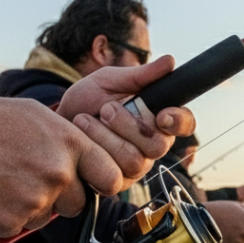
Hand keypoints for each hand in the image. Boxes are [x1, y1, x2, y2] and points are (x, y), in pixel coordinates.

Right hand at [0, 85, 117, 236]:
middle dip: (61, 197)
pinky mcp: (12, 222)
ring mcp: (36, 200)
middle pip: (79, 204)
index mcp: (70, 144)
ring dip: (31, 206)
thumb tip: (89, 158)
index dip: (102, 184)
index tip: (92, 184)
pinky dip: (7, 215)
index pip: (111, 177)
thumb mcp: (36, 116)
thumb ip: (67, 139)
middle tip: (30, 178)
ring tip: (5, 179)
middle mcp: (58, 173)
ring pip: (47, 216)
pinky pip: (20, 226)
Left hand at [57, 55, 195, 188]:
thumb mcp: (110, 80)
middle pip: (159, 145)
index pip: (185, 123)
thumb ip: (140, 74)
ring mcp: (136, 166)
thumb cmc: (87, 100)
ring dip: (106, 136)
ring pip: (135, 160)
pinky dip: (96, 150)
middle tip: (106, 109)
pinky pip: (115, 174)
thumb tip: (170, 61)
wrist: (58, 122)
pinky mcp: (117, 181)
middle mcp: (152, 145)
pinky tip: (82, 138)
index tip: (162, 114)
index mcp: (159, 119)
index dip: (179, 121)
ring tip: (85, 120)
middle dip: (129, 125)